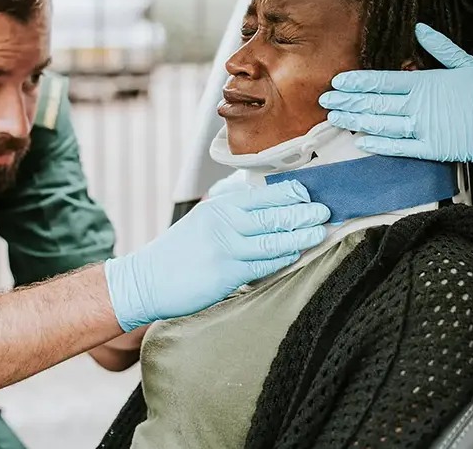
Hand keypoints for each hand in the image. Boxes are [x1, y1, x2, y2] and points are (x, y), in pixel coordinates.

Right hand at [104, 180, 329, 330]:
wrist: (146, 279)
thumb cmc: (179, 251)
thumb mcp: (204, 218)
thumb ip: (233, 210)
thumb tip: (266, 201)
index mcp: (221, 206)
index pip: (264, 194)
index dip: (292, 193)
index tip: (312, 193)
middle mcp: (224, 222)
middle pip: (273, 214)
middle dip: (303, 212)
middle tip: (326, 211)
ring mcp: (225, 247)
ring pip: (272, 239)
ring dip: (299, 235)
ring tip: (319, 232)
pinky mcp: (225, 273)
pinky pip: (261, 264)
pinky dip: (281, 258)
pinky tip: (294, 254)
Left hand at [319, 23, 472, 204]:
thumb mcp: (466, 63)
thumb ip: (440, 47)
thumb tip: (420, 28)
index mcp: (424, 83)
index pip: (382, 81)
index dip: (357, 82)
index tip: (337, 81)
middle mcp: (417, 106)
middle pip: (374, 103)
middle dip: (347, 101)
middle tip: (325, 100)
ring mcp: (421, 129)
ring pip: (380, 124)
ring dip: (355, 121)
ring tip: (335, 118)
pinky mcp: (429, 149)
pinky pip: (398, 147)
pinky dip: (379, 144)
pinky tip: (361, 141)